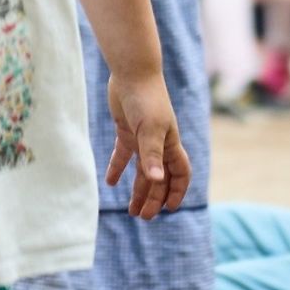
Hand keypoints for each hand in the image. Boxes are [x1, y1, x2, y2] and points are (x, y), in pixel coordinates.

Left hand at [106, 72, 190, 220]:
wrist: (132, 72)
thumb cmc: (146, 98)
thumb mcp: (149, 129)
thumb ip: (151, 155)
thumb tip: (156, 182)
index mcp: (170, 144)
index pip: (180, 174)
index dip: (177, 192)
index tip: (168, 209)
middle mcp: (158, 143)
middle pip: (158, 177)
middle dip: (153, 198)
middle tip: (143, 217)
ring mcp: (142, 137)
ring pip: (142, 170)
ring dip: (138, 190)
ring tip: (130, 210)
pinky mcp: (126, 130)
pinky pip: (124, 154)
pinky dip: (118, 168)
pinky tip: (110, 182)